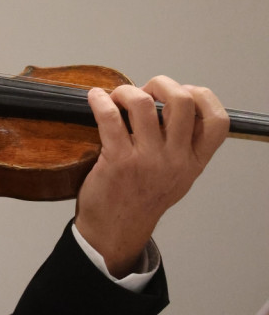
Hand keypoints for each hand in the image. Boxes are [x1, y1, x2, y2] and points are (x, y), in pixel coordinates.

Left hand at [74, 75, 228, 277]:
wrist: (116, 230)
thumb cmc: (142, 199)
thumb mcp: (177, 176)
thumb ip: (182, 146)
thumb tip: (172, 105)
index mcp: (194, 162)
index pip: (218, 122)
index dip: (203, 97)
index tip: (183, 91)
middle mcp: (176, 160)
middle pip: (182, 102)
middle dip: (161, 84)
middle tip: (145, 89)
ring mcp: (147, 160)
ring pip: (143, 104)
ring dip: (126, 91)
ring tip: (117, 97)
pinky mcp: (118, 160)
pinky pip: (110, 117)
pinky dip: (100, 100)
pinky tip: (96, 99)